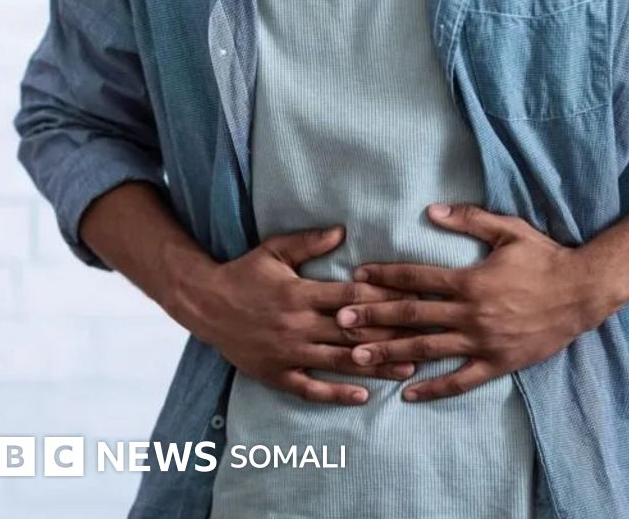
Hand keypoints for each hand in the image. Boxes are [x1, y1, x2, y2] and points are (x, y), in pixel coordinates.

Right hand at [169, 226, 416, 404]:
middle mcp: (297, 325)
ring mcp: (287, 352)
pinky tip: (362, 396)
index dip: (383, 298)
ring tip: (409, 368)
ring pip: (339, 362)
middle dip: (391, 335)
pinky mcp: (276, 373)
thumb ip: (308, 242)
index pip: (350, 297)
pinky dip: (336, 393)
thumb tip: (343, 231)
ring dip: (376, 366)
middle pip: (352, 332)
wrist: (202, 303)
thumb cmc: (243, 273)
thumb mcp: (273, 250)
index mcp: (300, 293)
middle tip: (426, 338)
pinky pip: (309, 388)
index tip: (414, 298)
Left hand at [335, 205, 626, 401]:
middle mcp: (470, 313)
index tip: (357, 277)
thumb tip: (432, 211)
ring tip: (358, 357)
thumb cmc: (545, 258)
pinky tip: (408, 393)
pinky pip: (460, 379)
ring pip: (427, 348)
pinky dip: (434, 388)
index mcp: (469, 280)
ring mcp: (482, 341)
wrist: (583, 292)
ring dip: (390, 352)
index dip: (384, 276)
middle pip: (412, 315)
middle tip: (340, 319)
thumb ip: (470, 219)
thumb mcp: (509, 230)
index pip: (416, 277)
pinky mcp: (497, 362)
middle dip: (373, 316)